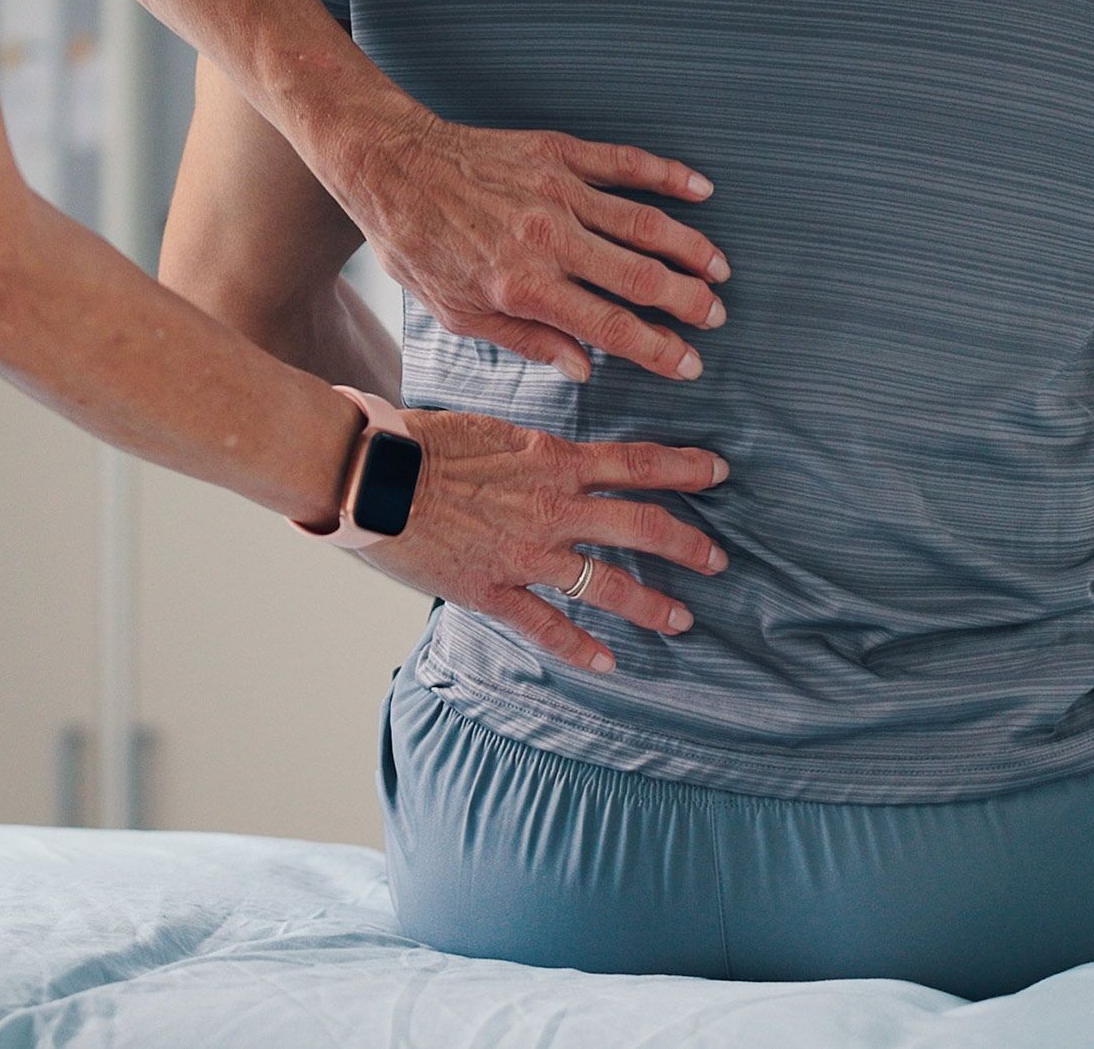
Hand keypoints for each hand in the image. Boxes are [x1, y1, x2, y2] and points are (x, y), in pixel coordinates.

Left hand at [333, 104, 729, 383]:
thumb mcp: (458, 313)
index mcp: (525, 287)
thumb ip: (526, 341)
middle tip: (717, 316)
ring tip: (720, 268)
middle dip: (689, 301)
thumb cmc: (417, 245)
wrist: (390, 165)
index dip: (659, 350)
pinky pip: (624, 164)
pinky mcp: (557, 152)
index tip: (690, 364)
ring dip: (690, 247)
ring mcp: (557, 191)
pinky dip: (667, 174)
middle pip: (640, 277)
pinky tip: (701, 188)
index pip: (611, 327)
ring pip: (643, 222)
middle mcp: (549, 239)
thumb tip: (585, 367)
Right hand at [361, 410, 730, 672]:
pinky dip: (580, 647)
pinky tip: (608, 663)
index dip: (684, 467)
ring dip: (650, 603)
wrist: (375, 475)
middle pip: (640, 525)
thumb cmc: (425, 443)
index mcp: (553, 460)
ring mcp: (527, 555)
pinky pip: (546, 625)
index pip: (636, 463)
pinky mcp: (494, 591)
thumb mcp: (494, 430)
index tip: (717, 471)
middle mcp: (553, 508)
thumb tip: (560, 457)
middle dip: (687, 544)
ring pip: (606, 583)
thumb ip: (535, 450)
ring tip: (682, 620)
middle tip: (718, 559)